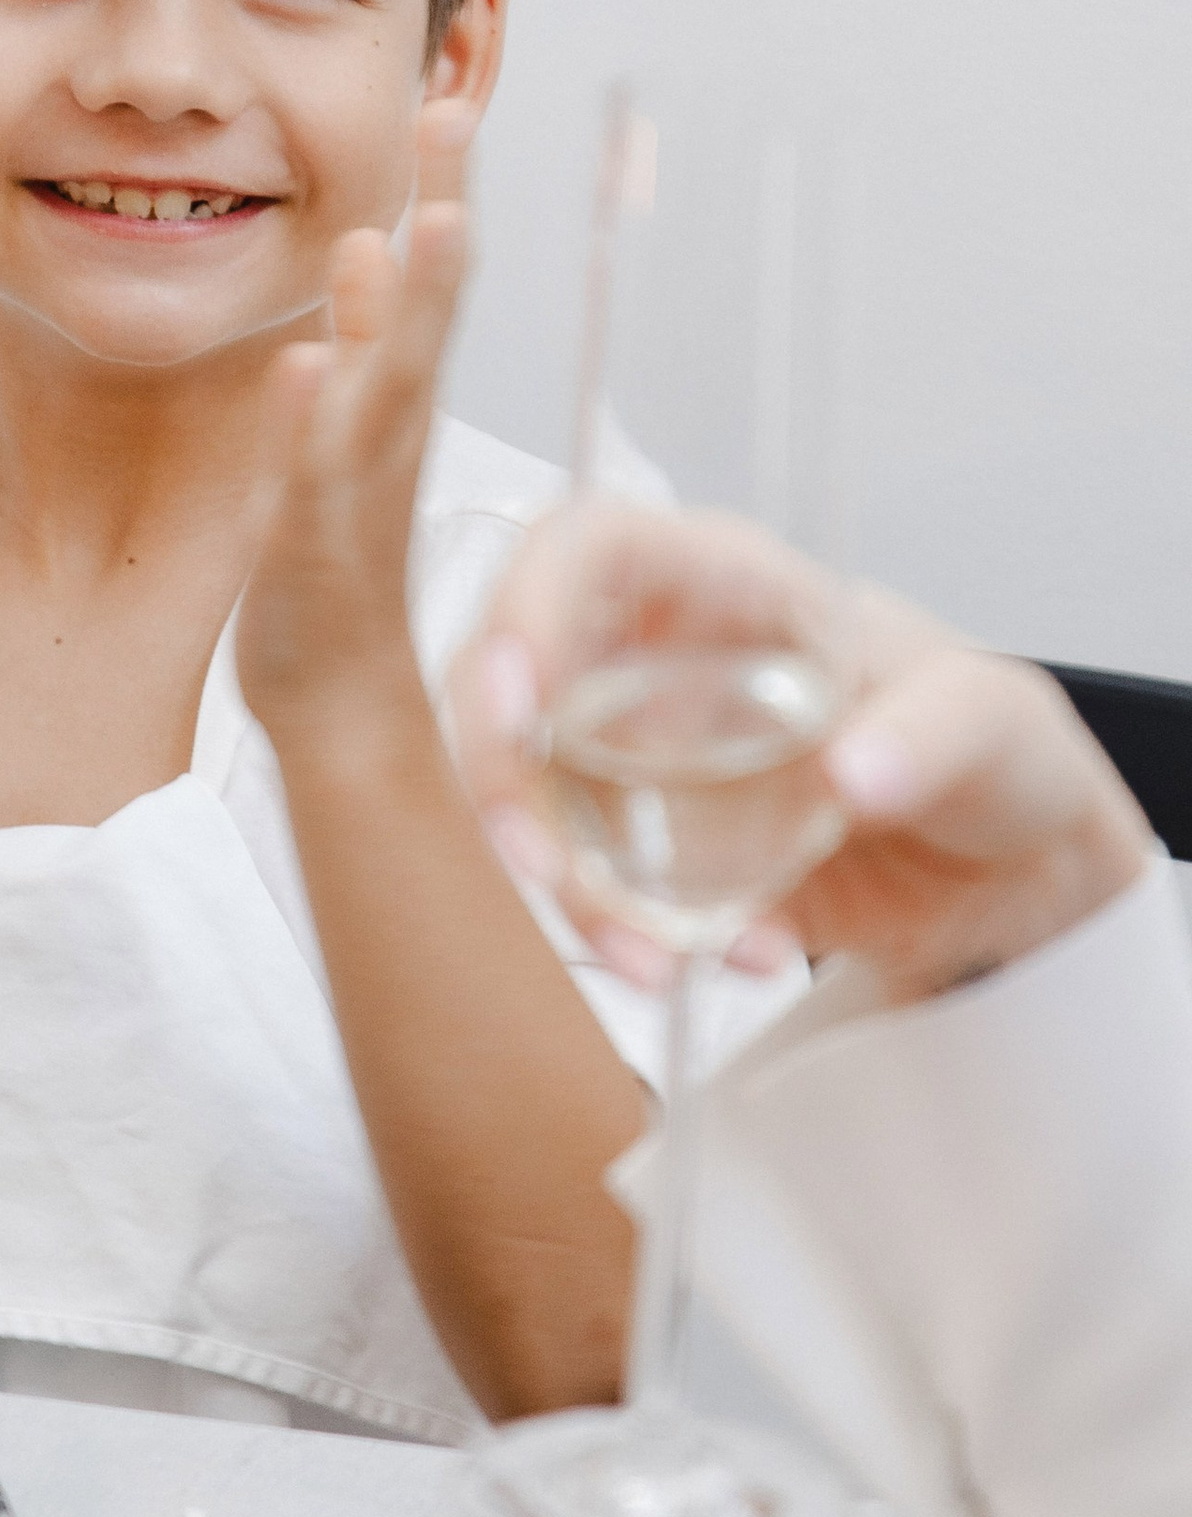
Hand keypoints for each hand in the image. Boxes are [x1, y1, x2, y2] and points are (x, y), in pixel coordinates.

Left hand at [236, 97, 473, 748]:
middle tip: (451, 115)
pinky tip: (303, 365)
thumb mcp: (344, 431)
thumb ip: (355, 349)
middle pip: (426, 313)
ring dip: (398, 310)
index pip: (430, 285)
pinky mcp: (312, 550)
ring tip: (410, 228)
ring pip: (386, 387)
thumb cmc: (337, 560)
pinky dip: (308, 425)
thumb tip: (357, 258)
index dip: (443, 196)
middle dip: (441, 216)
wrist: (337, 692)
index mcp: (397, 404)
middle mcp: (393, 435)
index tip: (446, 103)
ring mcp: (359, 490)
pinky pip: (312, 480)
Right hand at [452, 502, 1151, 1005]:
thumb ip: (929, 736)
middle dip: (505, 783)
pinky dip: (648, 942)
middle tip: (540, 870)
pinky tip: (749, 958)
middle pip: (514, 687)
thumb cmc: (992, 743)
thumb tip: (849, 776)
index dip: (525, 607)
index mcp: (722, 587)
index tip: (517, 697)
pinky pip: (606, 895)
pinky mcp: (657, 858)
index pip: (585, 551)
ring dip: (570, 891)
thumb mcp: (990, 717)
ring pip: (540, 805)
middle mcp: (655, 665)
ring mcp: (643, 765)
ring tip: (656, 965)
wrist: (1011, 863)